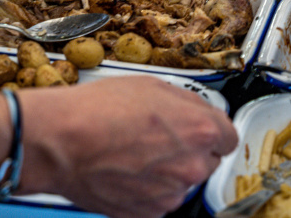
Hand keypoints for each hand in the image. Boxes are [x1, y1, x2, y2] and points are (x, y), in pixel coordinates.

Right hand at [18, 76, 237, 217]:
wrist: (62, 142)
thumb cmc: (99, 110)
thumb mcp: (152, 86)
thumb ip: (187, 103)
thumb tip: (198, 111)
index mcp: (201, 131)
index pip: (229, 136)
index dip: (210, 130)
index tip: (198, 128)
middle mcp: (192, 166)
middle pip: (206, 160)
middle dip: (188, 150)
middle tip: (157, 137)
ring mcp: (170, 194)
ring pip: (180, 181)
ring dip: (166, 170)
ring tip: (134, 152)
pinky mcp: (147, 213)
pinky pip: (158, 199)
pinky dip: (147, 188)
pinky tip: (125, 169)